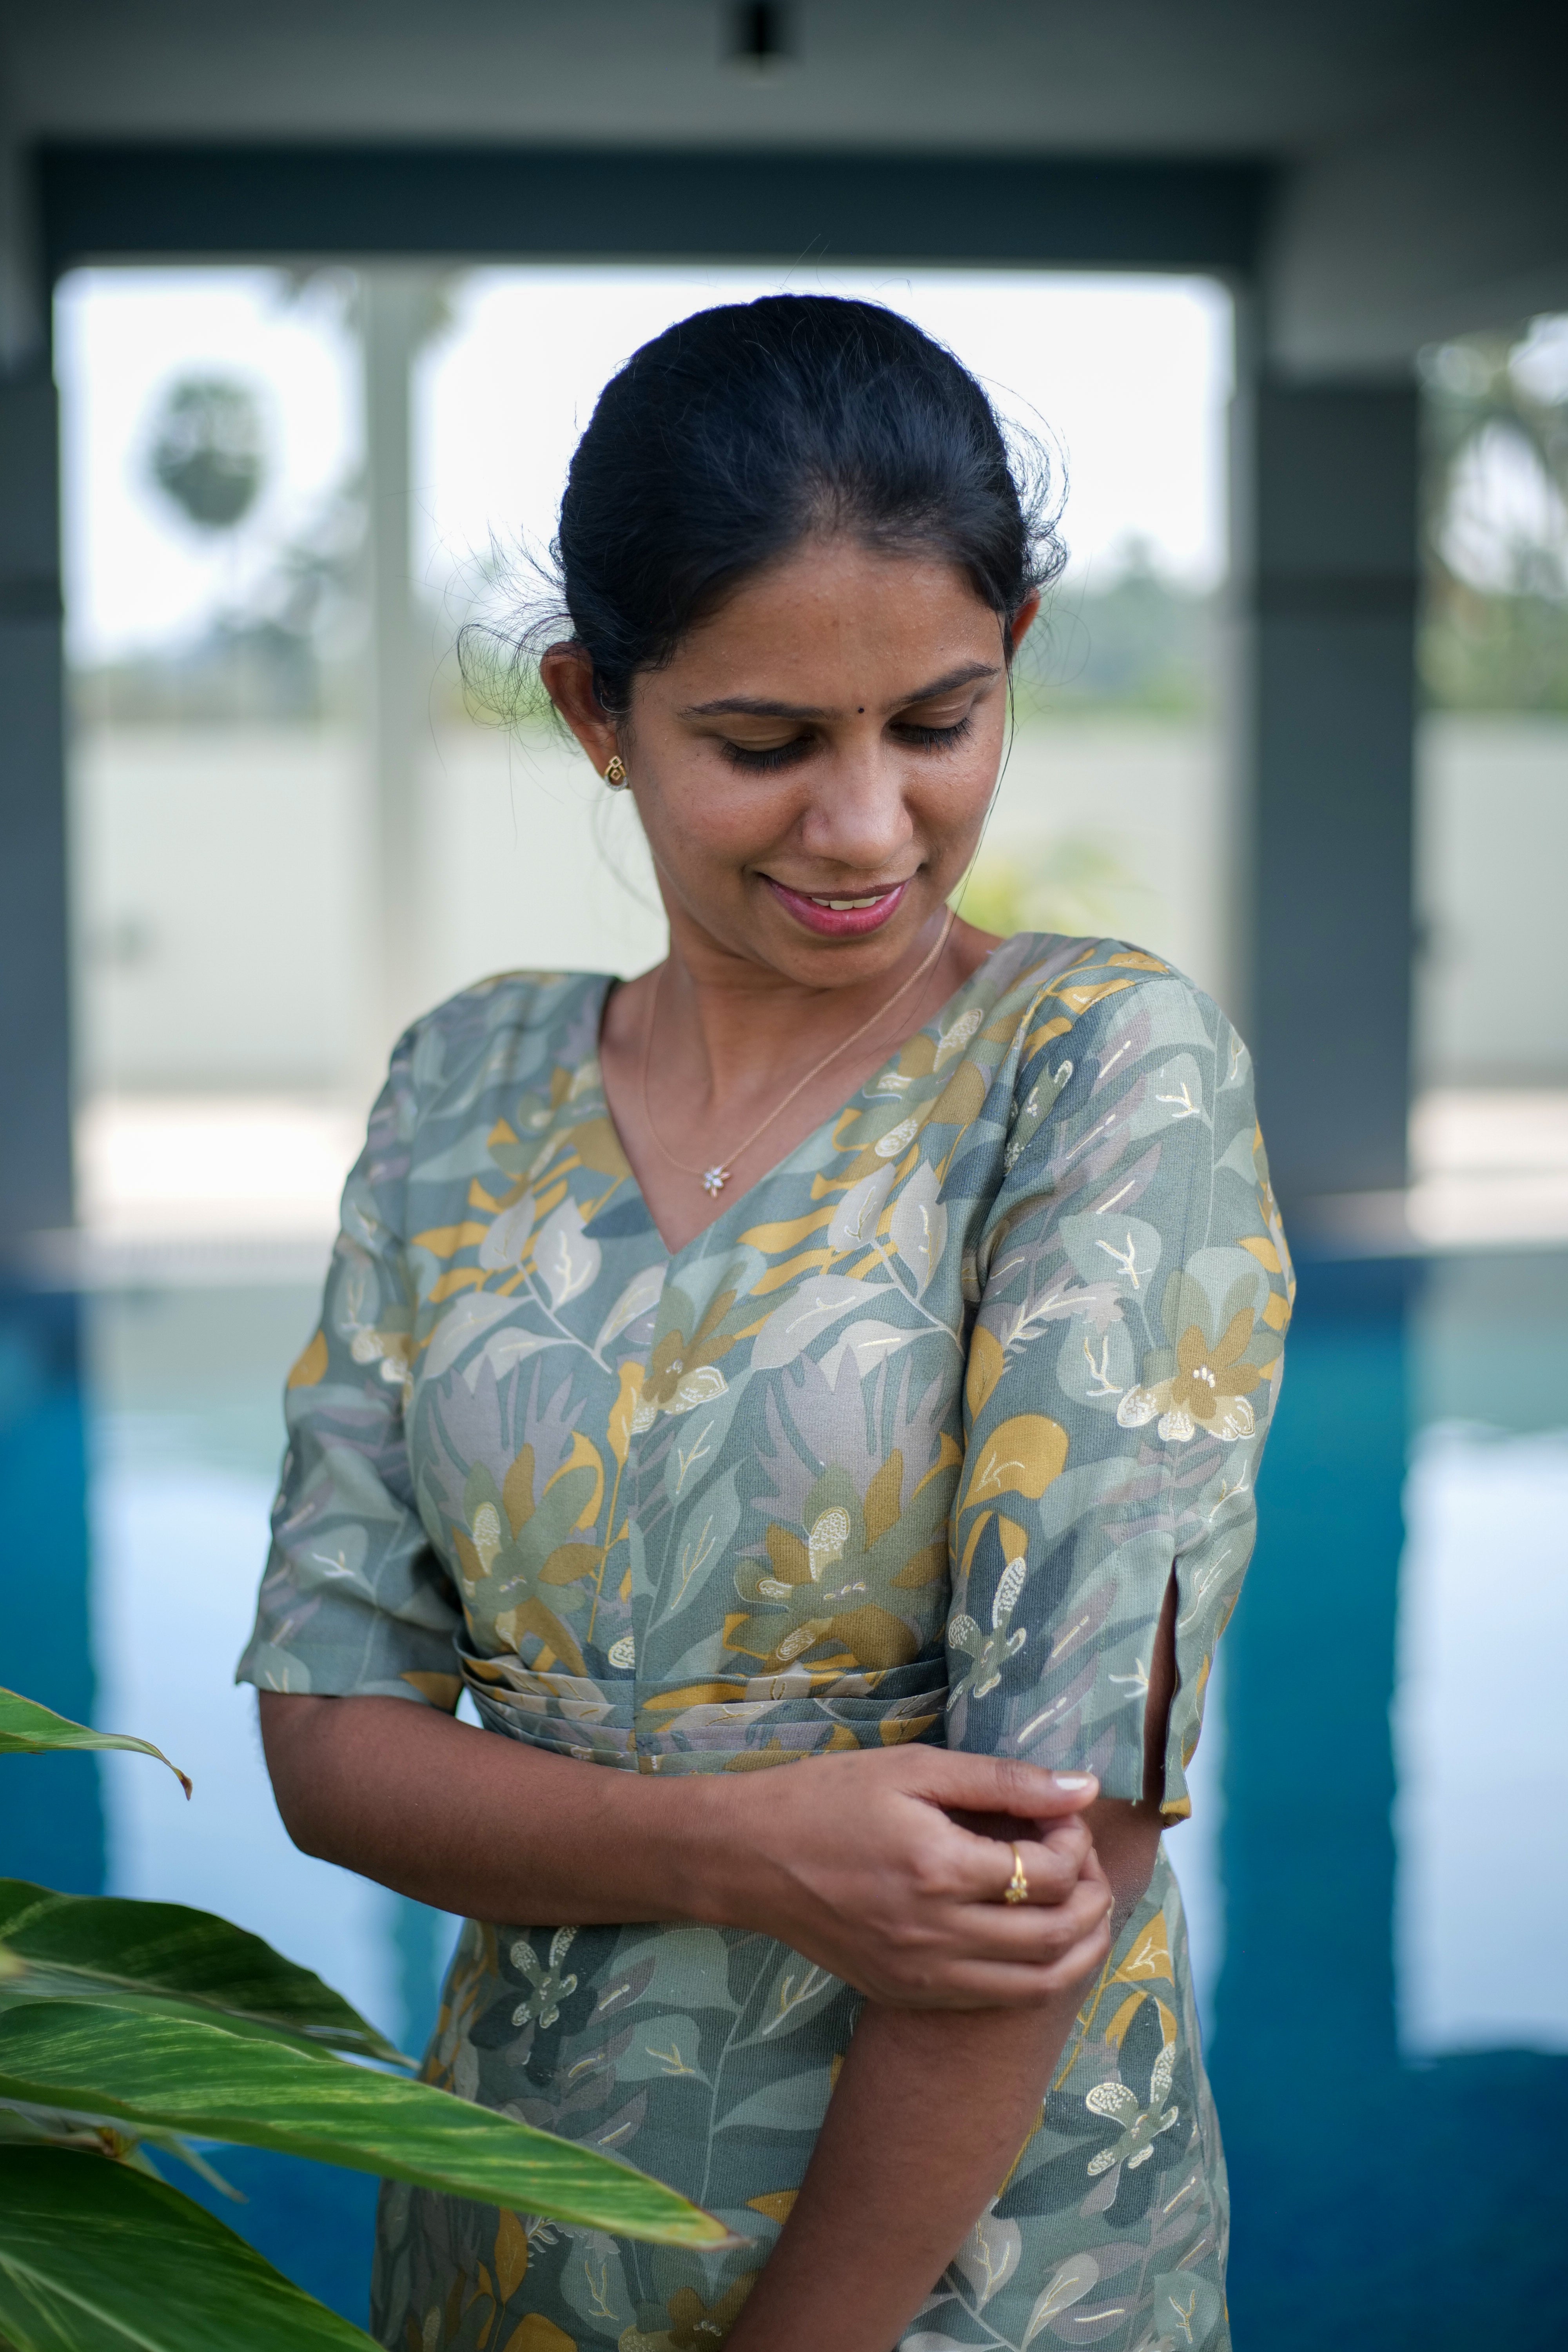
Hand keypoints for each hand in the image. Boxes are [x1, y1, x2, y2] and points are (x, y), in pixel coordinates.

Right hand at [712, 1748, 1115, 2008]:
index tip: (1060, 1818)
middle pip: (1057, 1937)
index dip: (1074, 1844)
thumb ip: (1002, 1780)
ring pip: (1038, 1985)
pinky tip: (1033, 1940)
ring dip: (1079, 1949)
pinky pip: (993, 2001)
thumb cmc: (827, 1799)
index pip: (1050, 1875)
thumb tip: (1082, 1786)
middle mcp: (937, 1935)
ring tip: (1081, 1907)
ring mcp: (922, 1976)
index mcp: (939, 1870)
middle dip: (1092, 1899)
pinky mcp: (906, 1995)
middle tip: (1083, 1863)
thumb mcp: (914, 1769)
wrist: (748, 1858)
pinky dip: (1033, 1976)